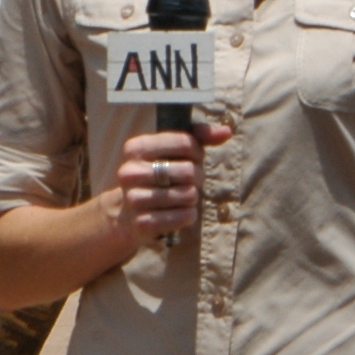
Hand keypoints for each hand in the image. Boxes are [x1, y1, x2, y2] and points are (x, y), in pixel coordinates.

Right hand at [107, 122, 232, 239]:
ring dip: (192, 197)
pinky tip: (179, 212)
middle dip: (197, 177)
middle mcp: (129, 172)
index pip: (185, 142)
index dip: (197, 152)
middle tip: (188, 182)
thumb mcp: (171, 151)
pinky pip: (184, 216)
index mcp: (135, 148)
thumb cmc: (158, 174)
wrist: (127, 213)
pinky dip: (189, 215)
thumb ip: (199, 137)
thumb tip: (227, 131)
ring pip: (189, 195)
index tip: (193, 158)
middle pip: (189, 171)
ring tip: (181, 197)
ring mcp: (133, 199)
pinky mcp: (142, 224)